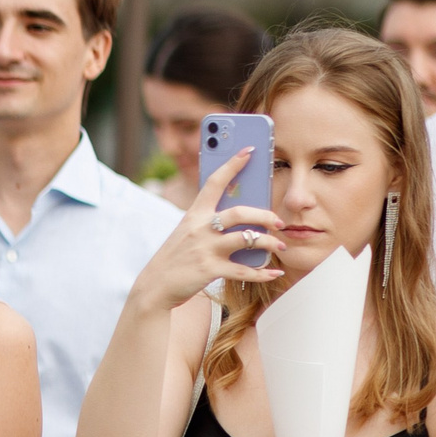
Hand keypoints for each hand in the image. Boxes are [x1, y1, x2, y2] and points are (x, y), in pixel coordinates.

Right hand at [126, 149, 284, 313]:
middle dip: (265, 215)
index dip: (233, 164)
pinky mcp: (210, 270)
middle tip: (278, 221)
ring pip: (247, 240)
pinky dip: (262, 273)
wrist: (155, 286)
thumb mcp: (187, 232)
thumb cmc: (176, 256)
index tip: (250, 150)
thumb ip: (210, 222)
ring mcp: (205, 249)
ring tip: (280, 246)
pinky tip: (274, 273)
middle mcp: (200, 228)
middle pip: (240, 212)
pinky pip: (244, 270)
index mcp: (194, 215)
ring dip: (269, 243)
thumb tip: (246, 217)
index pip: (214, 182)